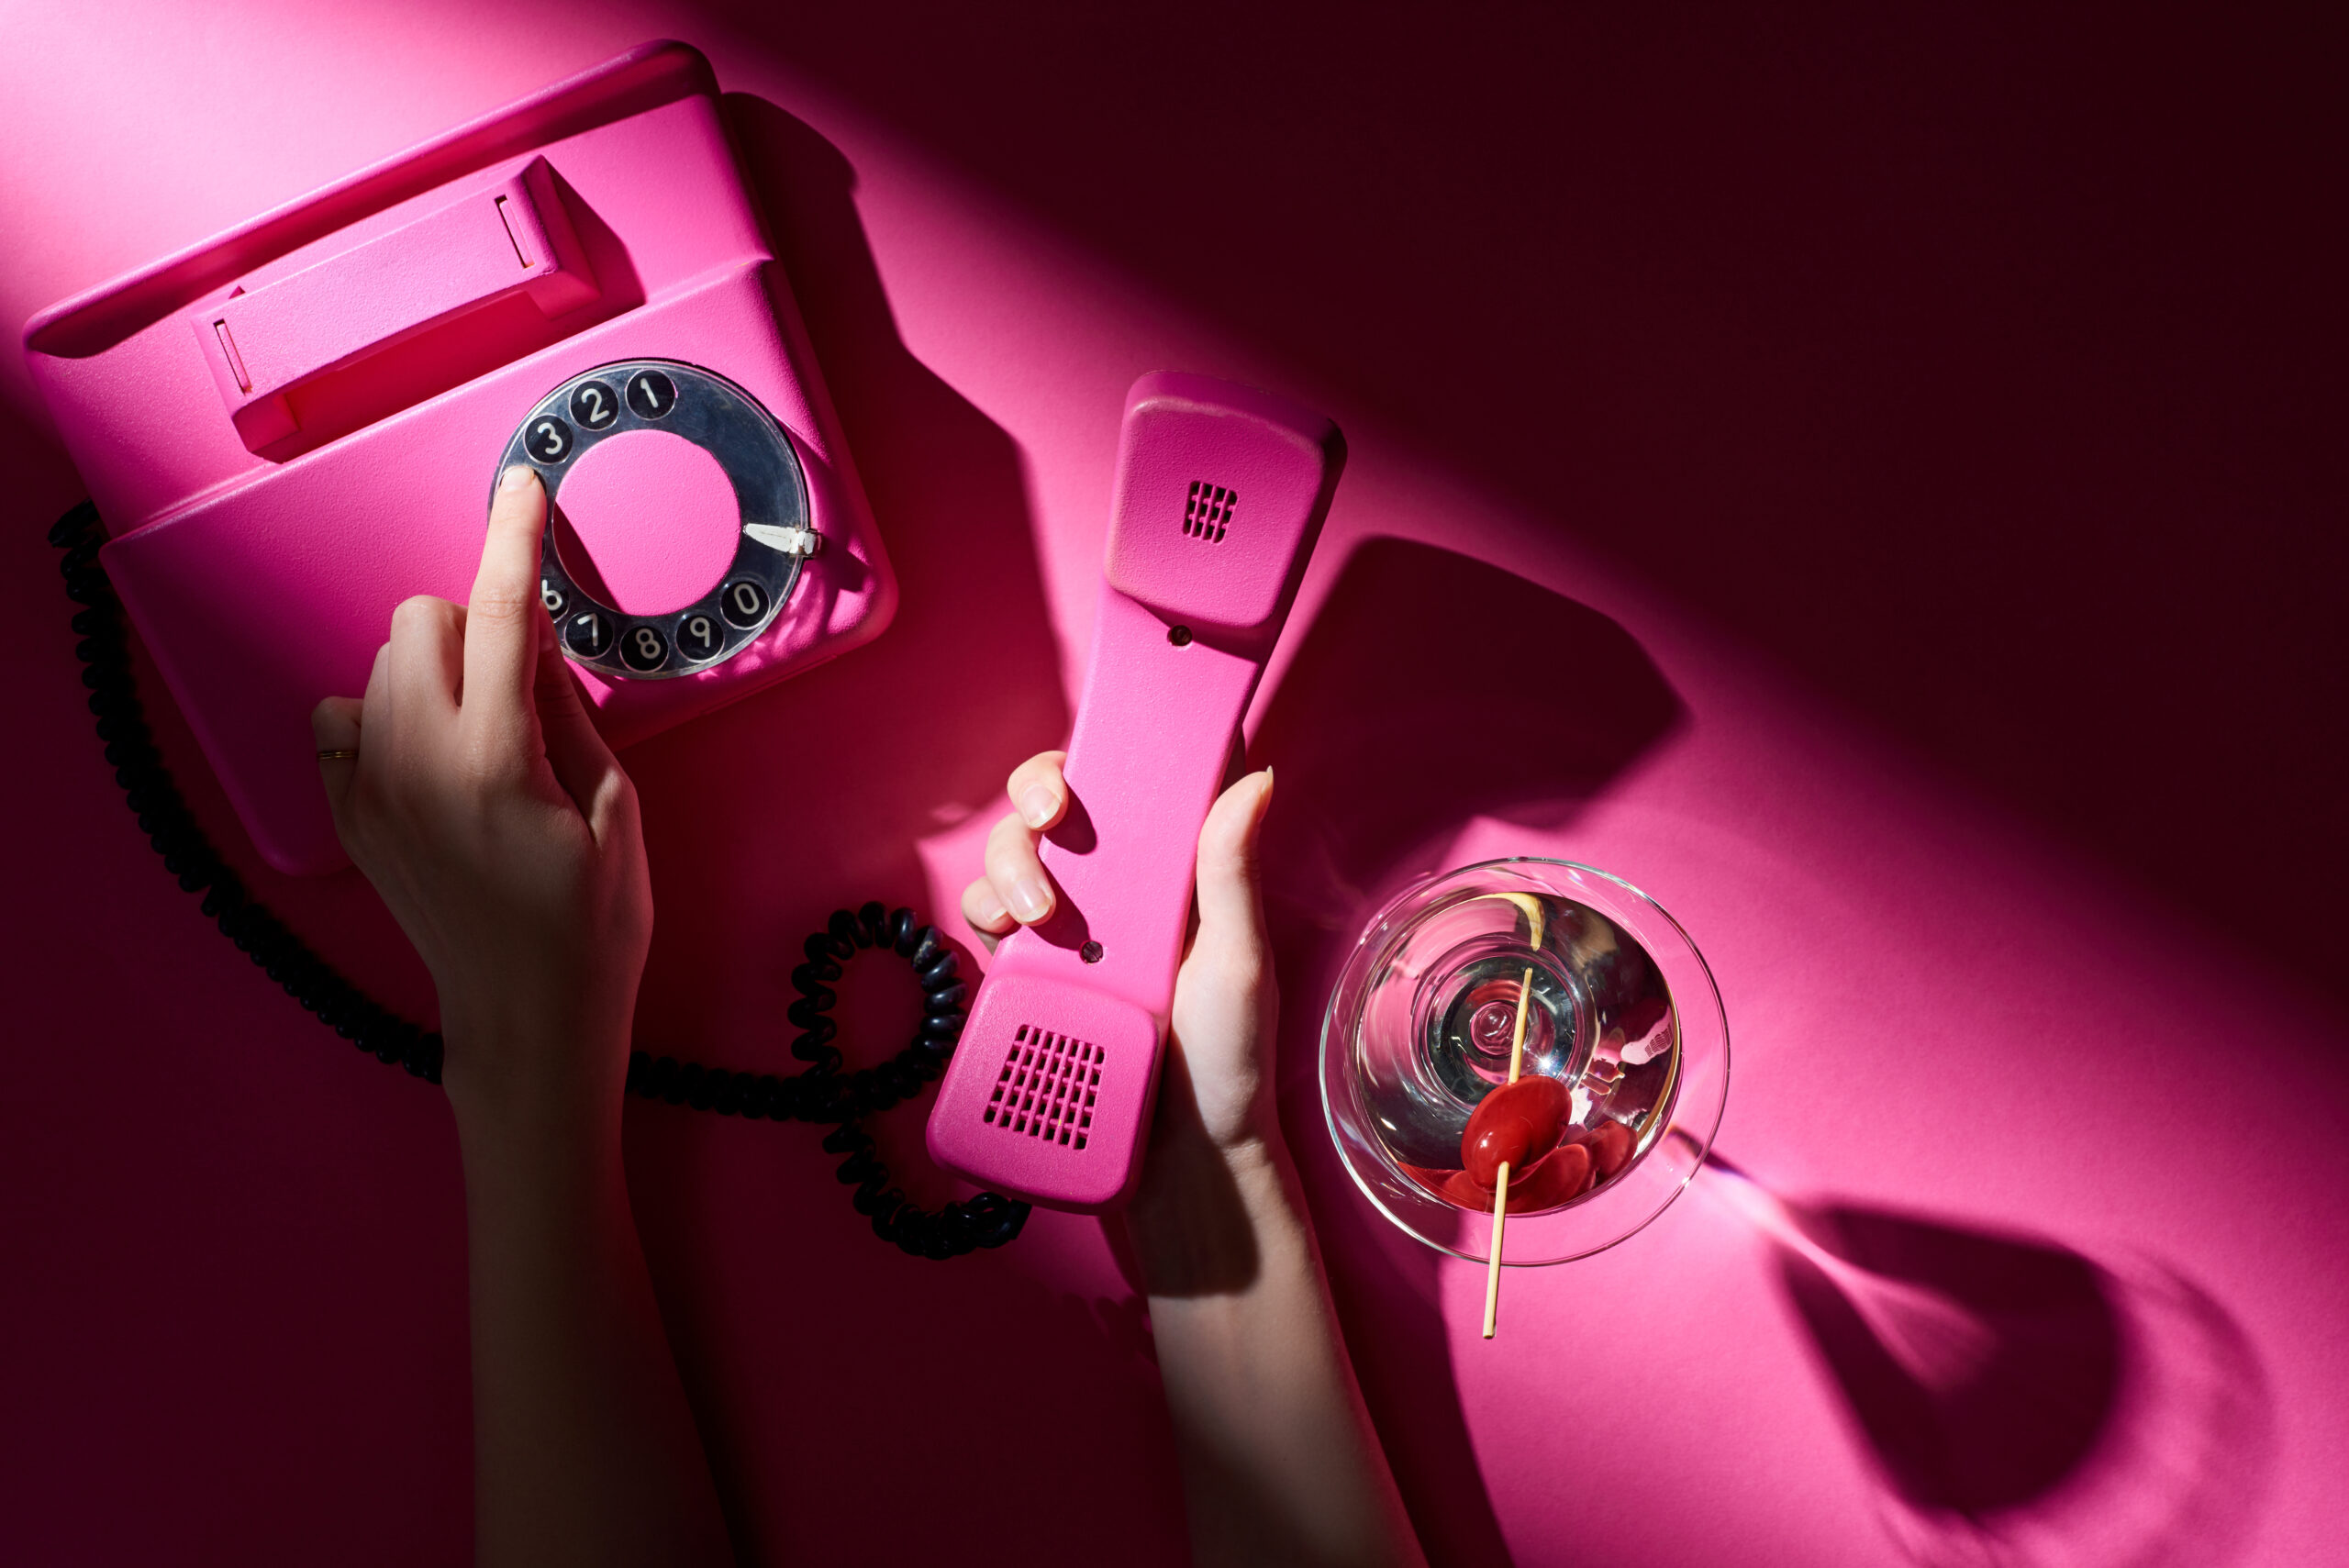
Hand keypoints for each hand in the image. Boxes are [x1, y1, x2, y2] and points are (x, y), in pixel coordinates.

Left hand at [312, 465, 650, 1132]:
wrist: (526, 1019)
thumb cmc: (589, 928)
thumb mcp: (615, 809)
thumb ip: (567, 708)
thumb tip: (535, 633)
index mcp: (497, 761)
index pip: (501, 614)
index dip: (515, 538)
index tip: (523, 487)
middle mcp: (417, 766)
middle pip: (420, 621)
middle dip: (475, 626)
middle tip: (525, 684)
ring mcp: (371, 794)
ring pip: (380, 664)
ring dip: (435, 669)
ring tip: (486, 734)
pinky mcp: (350, 820)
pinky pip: (341, 719)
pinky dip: (385, 716)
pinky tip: (434, 758)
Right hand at [961, 750, 1279, 1185]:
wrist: (1179, 1165)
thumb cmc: (1228, 1064)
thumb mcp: (1240, 962)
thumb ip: (1231, 871)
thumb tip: (1253, 775)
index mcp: (1179, 870)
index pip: (1140, 782)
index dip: (1113, 747)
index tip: (1100, 745)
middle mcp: (1122, 889)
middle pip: (1061, 805)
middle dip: (1038, 794)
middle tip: (1051, 815)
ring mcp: (1072, 929)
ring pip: (1017, 854)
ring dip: (1011, 860)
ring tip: (1037, 914)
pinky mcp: (1032, 972)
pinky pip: (990, 919)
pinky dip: (985, 912)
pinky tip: (1004, 936)